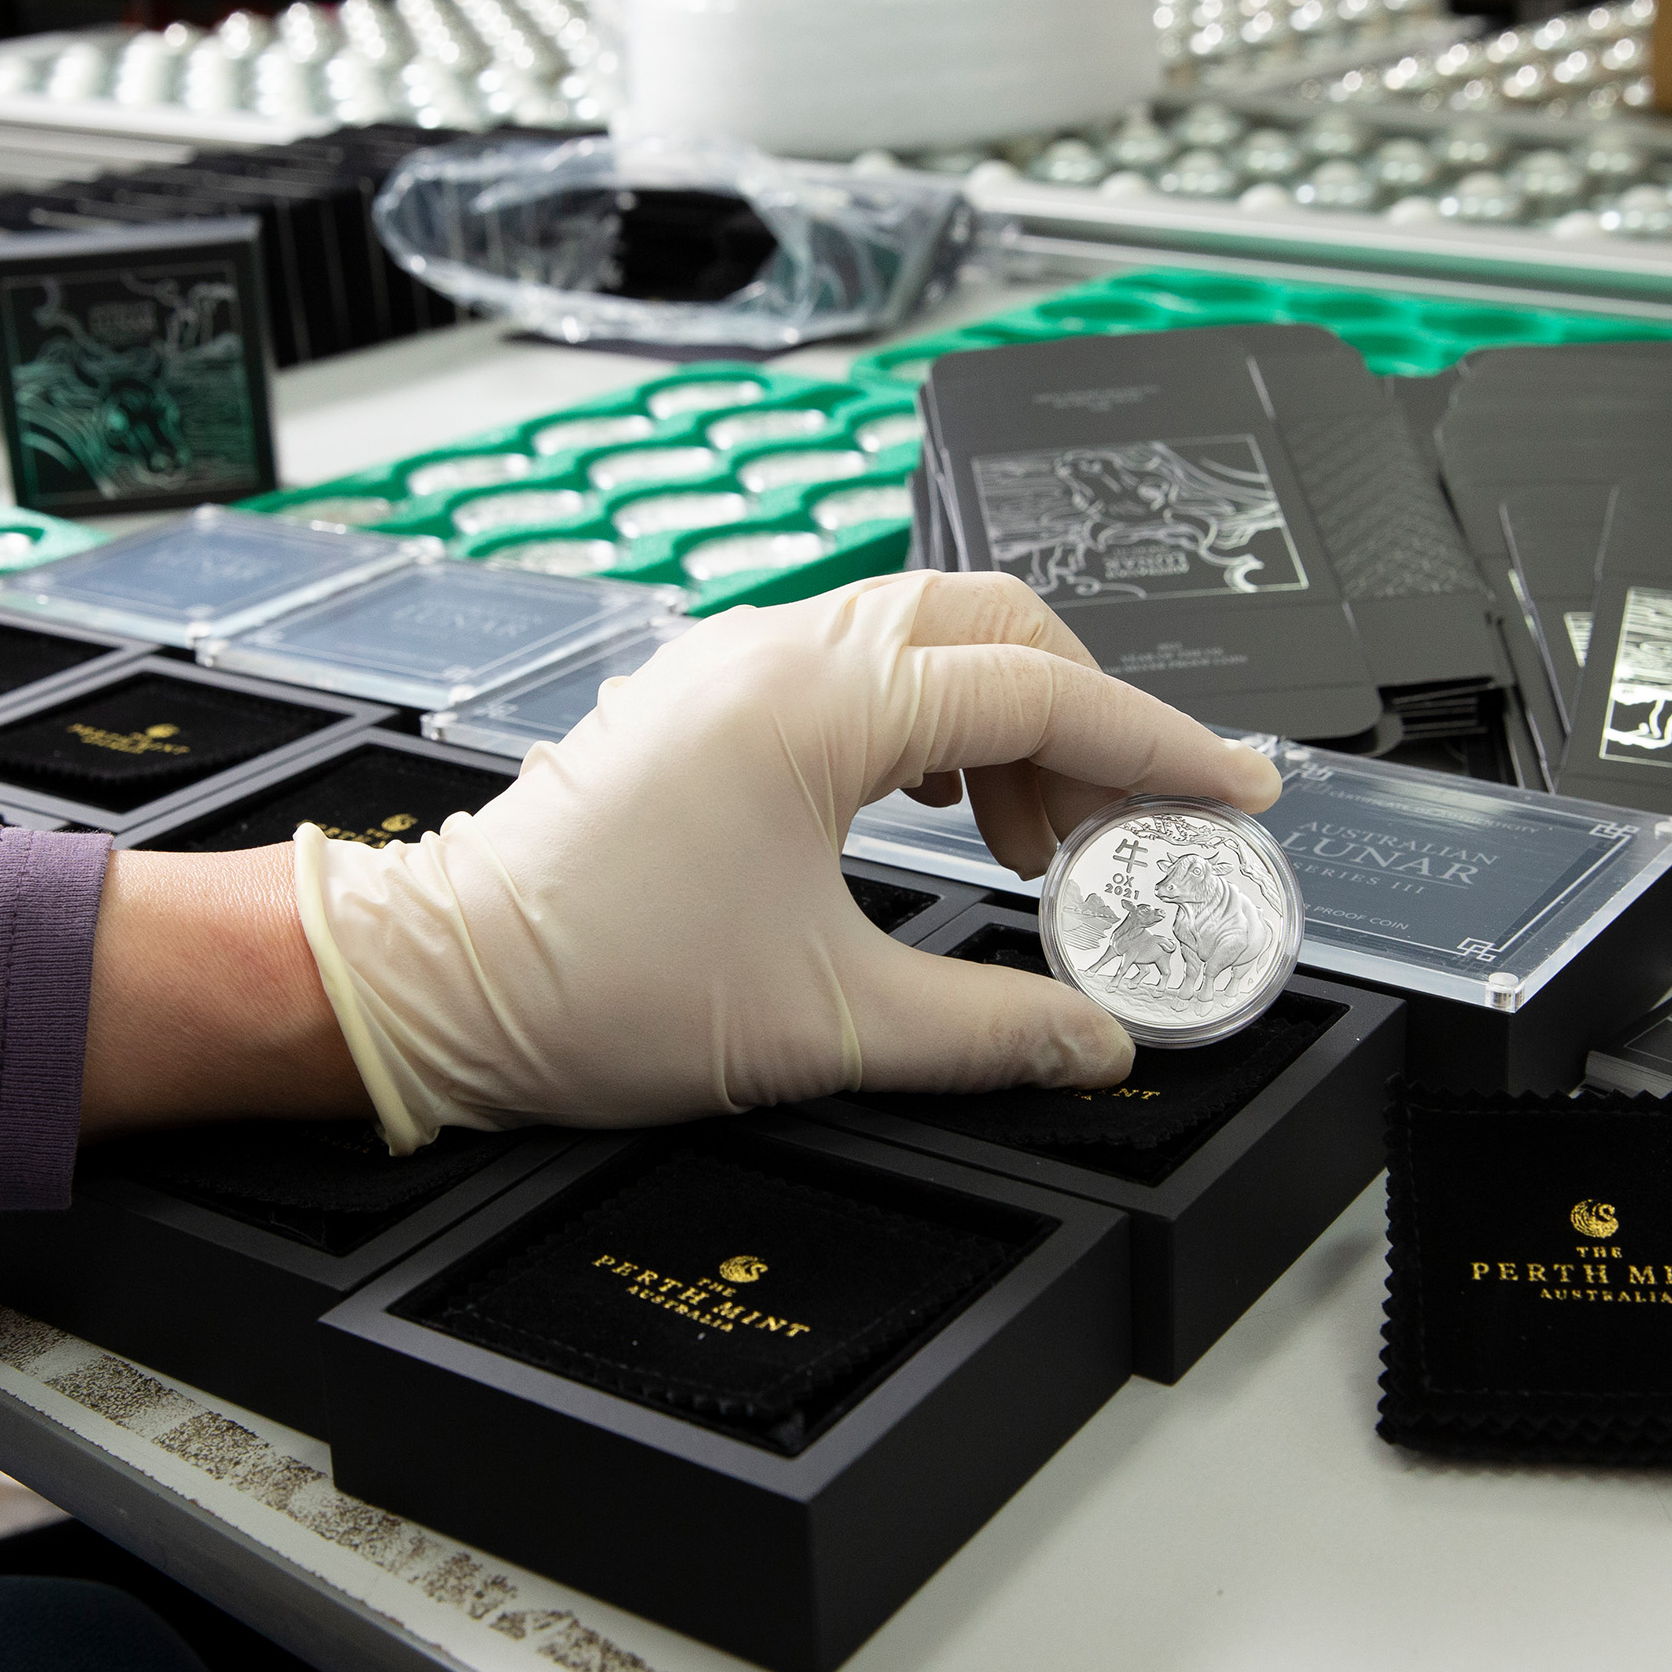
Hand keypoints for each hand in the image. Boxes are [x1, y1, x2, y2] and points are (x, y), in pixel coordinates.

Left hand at [295, 571, 1281, 1149]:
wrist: (439, 982)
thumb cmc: (597, 986)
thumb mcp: (827, 1025)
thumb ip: (993, 1031)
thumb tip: (1097, 1045)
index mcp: (819, 704)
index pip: (1040, 693)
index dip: (1156, 745)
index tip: (1232, 789)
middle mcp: (780, 649)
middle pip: (997, 627)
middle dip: (1091, 721)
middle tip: (1130, 831)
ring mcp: (737, 658)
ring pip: (930, 638)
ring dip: (1011, 723)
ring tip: (1034, 846)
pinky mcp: (709, 692)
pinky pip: (863, 663)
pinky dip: (937, 721)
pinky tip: (947, 810)